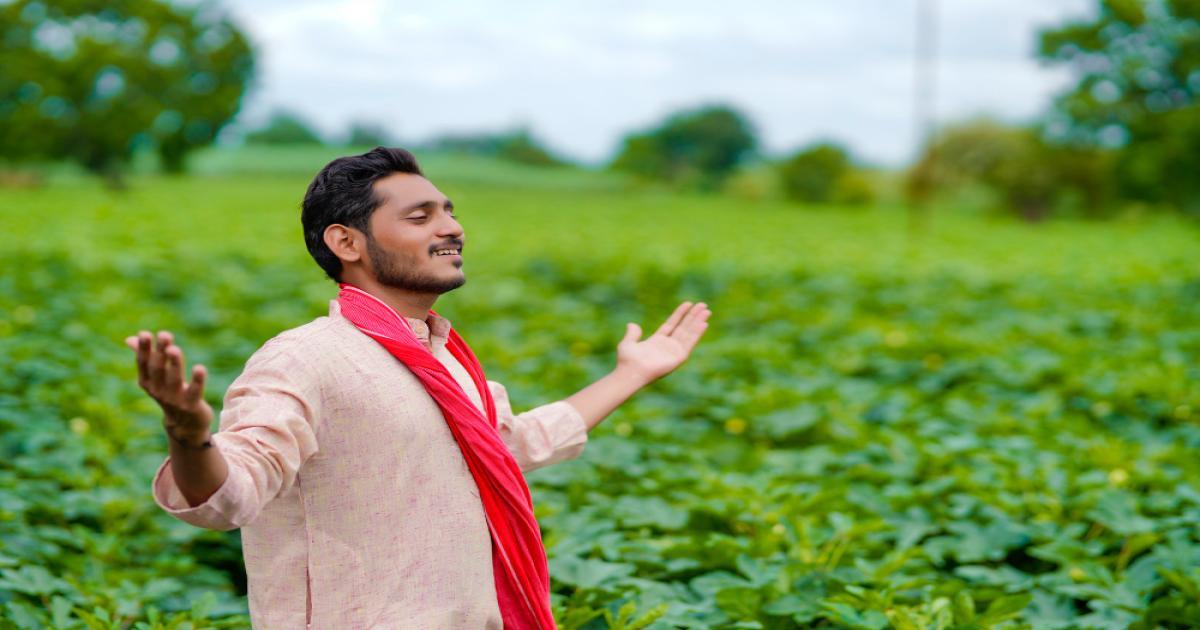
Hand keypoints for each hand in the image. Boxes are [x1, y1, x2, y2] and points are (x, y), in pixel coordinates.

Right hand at [125, 330, 213, 447]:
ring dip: (174, 363)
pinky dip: (197, 380)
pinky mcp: (191, 405)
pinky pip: (194, 391)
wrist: (185, 425)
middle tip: (164, 335)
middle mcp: (158, 391)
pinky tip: (200, 368)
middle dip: (160, 352)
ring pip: (174, 379)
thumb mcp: (155, 378)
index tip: (144, 333)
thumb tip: (130, 338)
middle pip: (158, 369)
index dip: (144, 349)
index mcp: (147, 382)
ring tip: (174, 349)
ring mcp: (174, 399)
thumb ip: (146, 358)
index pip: (144, 364)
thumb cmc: (170, 394)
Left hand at [616, 301, 710, 385]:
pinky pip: (690, 343)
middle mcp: (667, 346)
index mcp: (657, 341)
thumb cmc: (627, 361)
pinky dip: (697, 333)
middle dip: (693, 316)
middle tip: (703, 305)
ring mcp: (674, 352)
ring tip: (707, 310)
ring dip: (698, 322)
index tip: (688, 303)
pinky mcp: (679, 358)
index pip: (672, 324)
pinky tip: (704, 323)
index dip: (680, 314)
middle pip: (684, 327)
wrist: (630, 372)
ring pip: (689, 333)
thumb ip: (632, 333)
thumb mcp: (628, 343)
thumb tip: (632, 324)